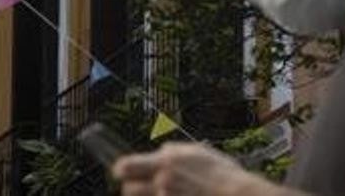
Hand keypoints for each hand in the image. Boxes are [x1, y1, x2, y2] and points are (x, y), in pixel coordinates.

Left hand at [113, 142, 270, 195]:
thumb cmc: (223, 175)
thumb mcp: (198, 152)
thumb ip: (173, 151)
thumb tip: (158, 152)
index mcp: (167, 163)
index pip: (126, 167)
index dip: (122, 170)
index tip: (122, 172)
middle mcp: (163, 184)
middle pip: (128, 190)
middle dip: (133, 189)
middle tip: (142, 187)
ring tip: (164, 193)